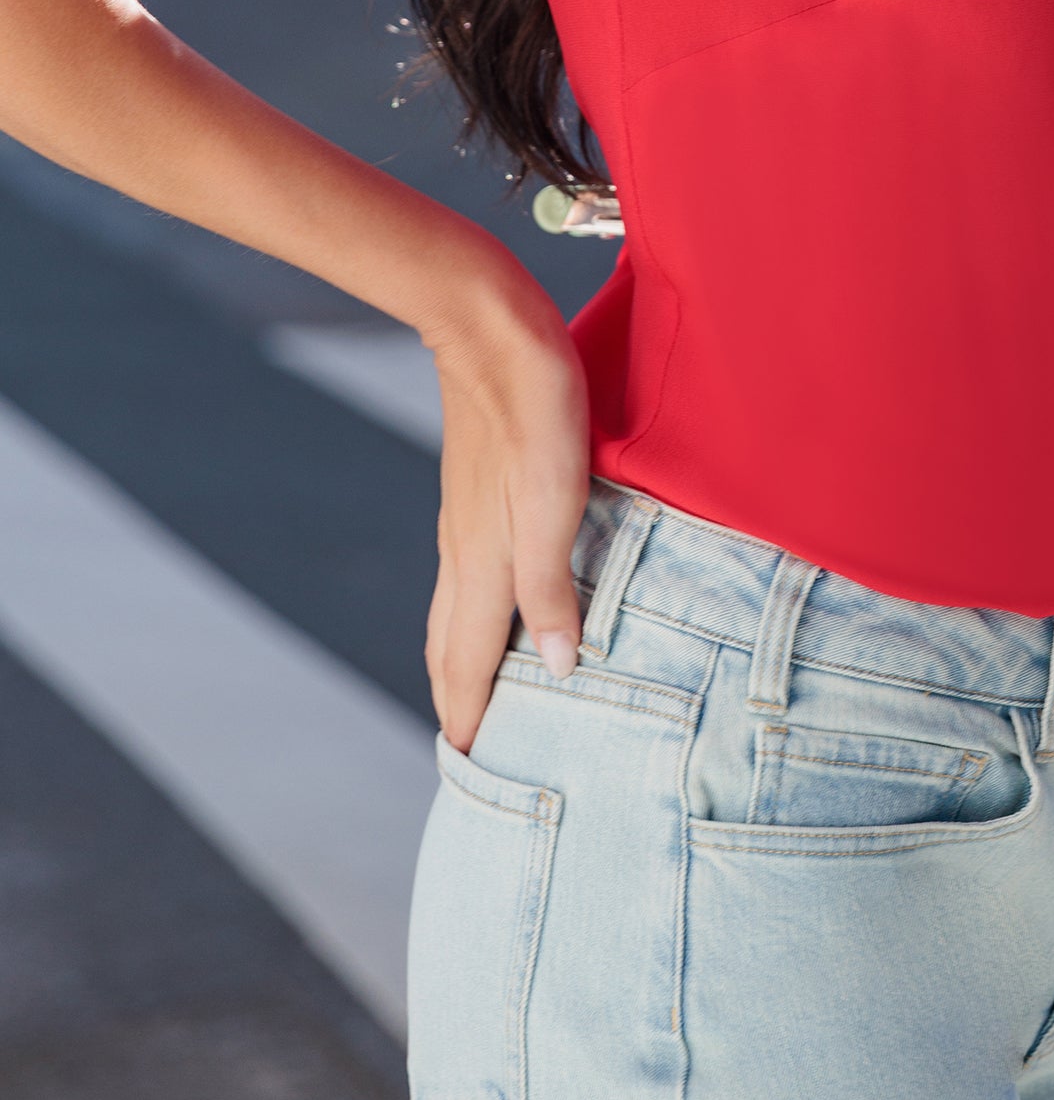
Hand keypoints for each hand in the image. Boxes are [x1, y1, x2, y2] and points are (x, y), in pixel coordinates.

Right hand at [423, 271, 590, 751]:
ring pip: (456, 615)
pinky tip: (497, 609)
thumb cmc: (533, 403)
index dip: (471, 721)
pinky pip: (467, 580)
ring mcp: (463, 522)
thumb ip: (553, 585)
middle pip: (450, 650)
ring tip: (481, 699)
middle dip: (460, 706)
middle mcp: (463, 552)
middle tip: (475, 757)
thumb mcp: (556, 496)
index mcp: (482, 563)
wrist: (484, 323)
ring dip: (464, 664)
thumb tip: (557, 667)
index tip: (475, 777)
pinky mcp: (473, 494)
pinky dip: (475, 619)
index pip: (466, 665)